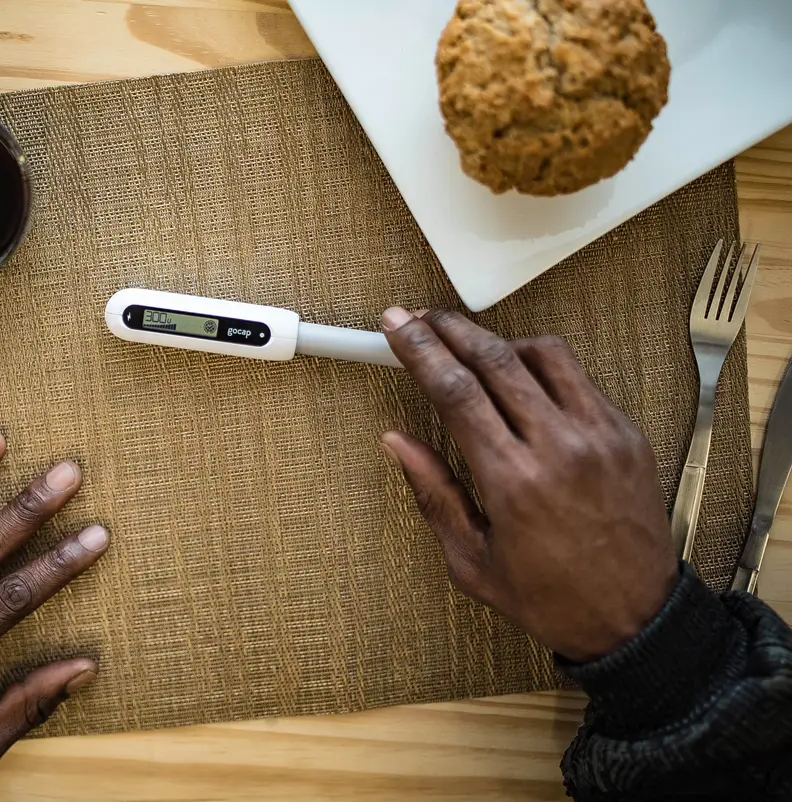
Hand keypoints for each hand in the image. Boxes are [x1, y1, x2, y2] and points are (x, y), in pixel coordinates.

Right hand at [380, 309, 677, 661]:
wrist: (635, 619)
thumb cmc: (550, 598)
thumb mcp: (471, 561)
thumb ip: (433, 493)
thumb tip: (397, 442)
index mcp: (513, 482)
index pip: (456, 392)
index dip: (419, 350)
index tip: (396, 326)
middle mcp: (559, 448)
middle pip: (495, 359)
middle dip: (449, 329)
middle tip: (420, 317)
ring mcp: (600, 435)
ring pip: (542, 353)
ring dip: (497, 339)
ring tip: (468, 343)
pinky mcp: (626, 433)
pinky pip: (578, 376)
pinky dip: (541, 363)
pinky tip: (518, 374)